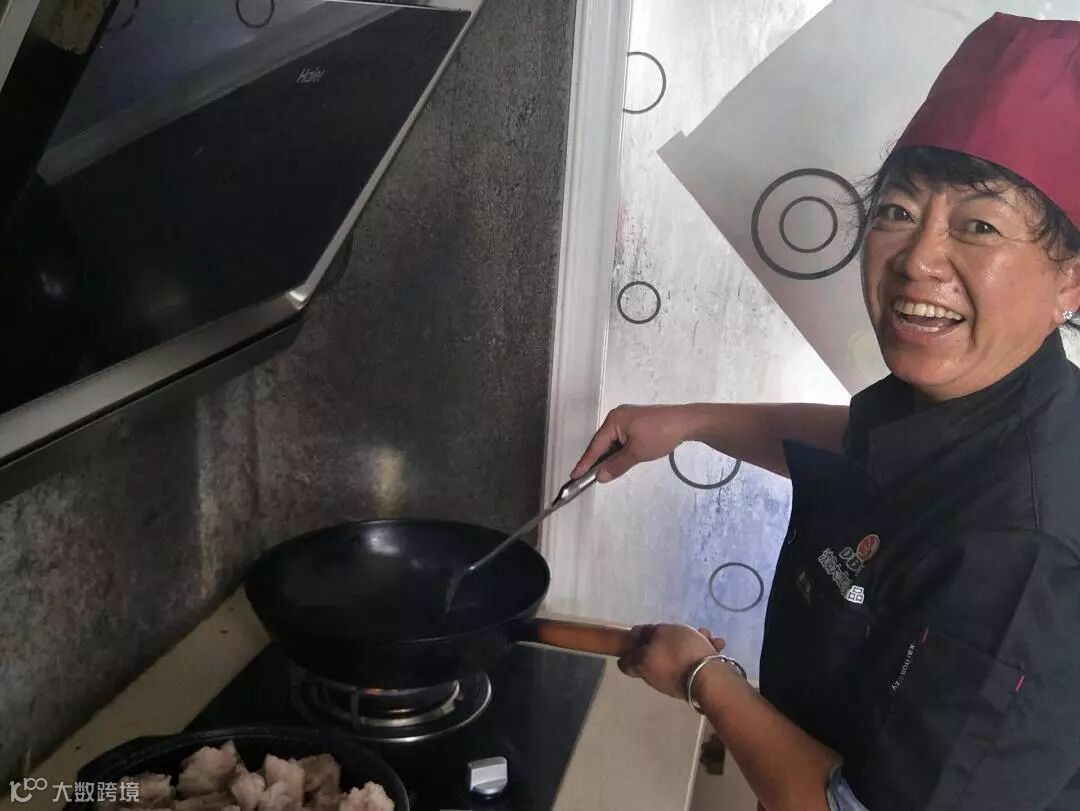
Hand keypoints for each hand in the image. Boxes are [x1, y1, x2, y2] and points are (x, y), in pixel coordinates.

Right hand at [571, 404, 695, 481]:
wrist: (686, 423)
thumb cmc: (660, 435)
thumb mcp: (637, 453)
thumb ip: (617, 466)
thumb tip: (600, 477)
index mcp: (614, 420)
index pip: (595, 445)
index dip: (585, 462)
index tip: (574, 475)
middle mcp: (618, 416)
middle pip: (603, 442)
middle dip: (598, 460)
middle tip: (588, 478)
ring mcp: (628, 418)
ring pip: (613, 442)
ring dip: (611, 456)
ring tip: (606, 472)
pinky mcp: (638, 422)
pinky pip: (622, 439)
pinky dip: (620, 451)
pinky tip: (621, 461)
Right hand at [618, 623, 725, 699]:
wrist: (706, 676)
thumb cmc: (670, 669)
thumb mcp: (643, 667)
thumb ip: (631, 663)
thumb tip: (624, 661)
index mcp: (659, 629)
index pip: (642, 631)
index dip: (635, 639)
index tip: (632, 648)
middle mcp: (678, 628)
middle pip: (664, 635)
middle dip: (659, 643)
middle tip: (655, 657)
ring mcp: (697, 637)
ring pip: (686, 638)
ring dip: (682, 644)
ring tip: (679, 658)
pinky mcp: (712, 649)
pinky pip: (705, 646)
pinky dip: (703, 647)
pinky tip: (702, 656)